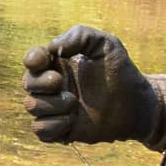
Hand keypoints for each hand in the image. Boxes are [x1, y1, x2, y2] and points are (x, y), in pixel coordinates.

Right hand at [21, 25, 165, 149]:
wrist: (137, 105)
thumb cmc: (121, 72)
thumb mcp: (106, 45)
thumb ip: (80, 35)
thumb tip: (53, 48)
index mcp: (59, 65)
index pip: (32, 60)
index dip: (32, 59)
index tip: (46, 59)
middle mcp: (53, 86)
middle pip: (27, 83)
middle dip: (40, 83)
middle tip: (61, 82)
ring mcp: (56, 108)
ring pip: (31, 106)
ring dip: (51, 104)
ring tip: (74, 103)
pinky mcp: (61, 130)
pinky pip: (40, 129)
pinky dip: (52, 124)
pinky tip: (71, 120)